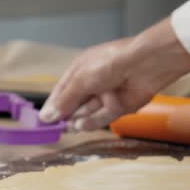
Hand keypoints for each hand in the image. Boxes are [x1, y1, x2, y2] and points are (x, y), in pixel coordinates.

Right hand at [39, 17, 189, 130]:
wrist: (146, 63)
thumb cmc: (112, 62)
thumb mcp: (81, 80)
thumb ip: (64, 100)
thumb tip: (47, 116)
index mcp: (80, 70)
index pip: (62, 91)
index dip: (53, 105)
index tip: (43, 120)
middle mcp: (93, 82)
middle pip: (74, 103)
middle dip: (65, 114)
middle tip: (55, 128)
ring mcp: (106, 94)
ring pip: (88, 112)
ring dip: (78, 120)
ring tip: (69, 126)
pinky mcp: (120, 106)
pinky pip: (102, 117)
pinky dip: (92, 122)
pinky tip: (81, 126)